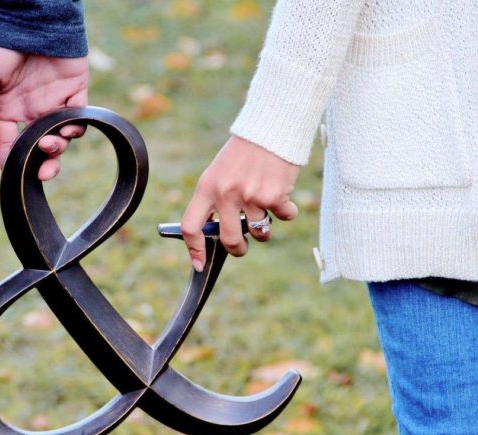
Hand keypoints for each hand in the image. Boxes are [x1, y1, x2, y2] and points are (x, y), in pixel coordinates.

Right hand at [0, 42, 88, 179]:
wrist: (25, 16)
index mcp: (8, 109)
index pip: (10, 143)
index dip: (11, 160)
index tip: (12, 173)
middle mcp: (32, 109)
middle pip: (39, 146)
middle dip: (42, 164)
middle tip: (43, 174)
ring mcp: (54, 101)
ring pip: (61, 136)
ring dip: (57, 148)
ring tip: (50, 147)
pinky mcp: (75, 90)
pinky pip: (79, 116)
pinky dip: (75, 128)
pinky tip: (67, 131)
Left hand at [181, 135, 299, 270]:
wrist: (270, 128)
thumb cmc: (242, 154)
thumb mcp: (218, 174)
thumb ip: (215, 202)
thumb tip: (217, 235)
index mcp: (206, 188)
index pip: (191, 226)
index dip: (194, 250)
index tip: (198, 264)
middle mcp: (225, 194)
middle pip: (229, 240)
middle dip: (238, 249)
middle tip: (242, 247)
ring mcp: (250, 197)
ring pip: (260, 233)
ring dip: (265, 228)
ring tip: (265, 209)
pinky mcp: (274, 196)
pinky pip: (284, 217)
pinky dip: (287, 210)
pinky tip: (283, 191)